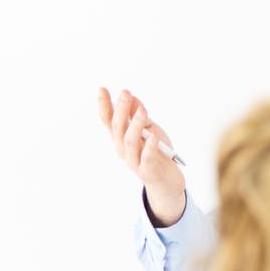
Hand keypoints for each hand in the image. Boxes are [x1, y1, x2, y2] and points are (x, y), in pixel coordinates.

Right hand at [97, 87, 185, 225]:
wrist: (167, 181)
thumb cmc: (157, 152)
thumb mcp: (149, 129)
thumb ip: (139, 115)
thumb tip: (131, 98)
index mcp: (121, 138)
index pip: (109, 120)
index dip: (104, 106)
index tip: (102, 89)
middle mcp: (123, 149)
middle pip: (118, 128)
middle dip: (120, 110)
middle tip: (125, 93)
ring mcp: (133, 161)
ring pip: (130, 142)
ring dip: (135, 125)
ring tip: (142, 111)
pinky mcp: (147, 171)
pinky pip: (146, 158)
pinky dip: (149, 148)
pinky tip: (153, 137)